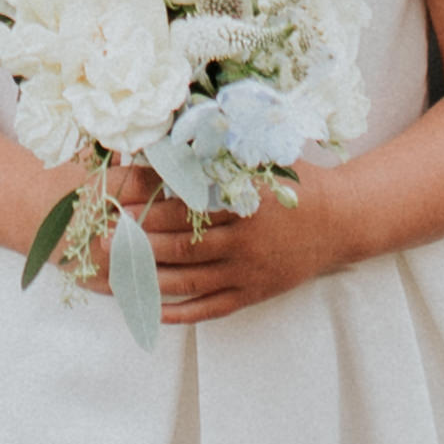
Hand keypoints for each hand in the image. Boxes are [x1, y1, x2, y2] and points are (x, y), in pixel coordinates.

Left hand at [90, 160, 344, 324]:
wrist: (342, 221)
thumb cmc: (297, 182)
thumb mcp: (264, 158)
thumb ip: (224, 150)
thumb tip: (179, 131)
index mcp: (243, 203)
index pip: (185, 207)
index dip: (148, 206)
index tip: (117, 203)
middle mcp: (243, 241)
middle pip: (181, 246)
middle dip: (139, 244)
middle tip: (102, 241)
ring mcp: (247, 271)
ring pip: (189, 281)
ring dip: (149, 279)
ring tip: (114, 274)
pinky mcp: (253, 293)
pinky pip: (210, 308)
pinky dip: (180, 313)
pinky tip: (152, 310)